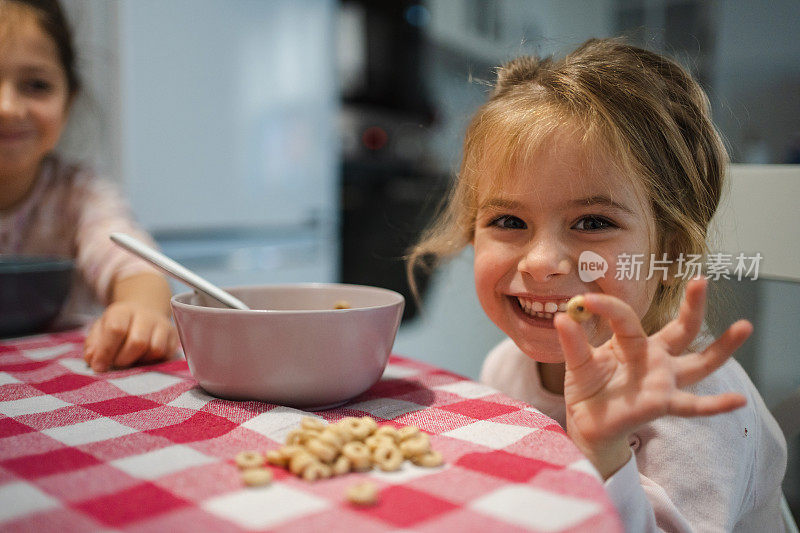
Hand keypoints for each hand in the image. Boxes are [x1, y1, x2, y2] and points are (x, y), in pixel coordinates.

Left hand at [83, 301, 177, 371]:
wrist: (145, 311)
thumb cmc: (119, 325)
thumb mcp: (101, 330)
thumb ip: (93, 345)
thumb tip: (94, 360)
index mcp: (123, 311)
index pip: (116, 329)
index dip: (106, 351)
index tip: (99, 367)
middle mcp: (146, 315)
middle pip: (138, 342)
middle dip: (123, 359)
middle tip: (117, 363)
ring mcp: (163, 325)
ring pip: (155, 349)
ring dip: (140, 360)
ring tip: (132, 359)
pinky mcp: (174, 336)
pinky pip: (166, 354)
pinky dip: (153, 361)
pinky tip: (144, 357)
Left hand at [552, 277, 750, 478]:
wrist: (587, 424)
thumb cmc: (588, 389)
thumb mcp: (578, 363)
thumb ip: (573, 342)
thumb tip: (562, 315)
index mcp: (633, 343)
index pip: (626, 318)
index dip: (606, 307)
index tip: (585, 300)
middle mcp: (656, 359)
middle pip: (682, 330)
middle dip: (693, 306)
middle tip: (701, 280)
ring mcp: (663, 381)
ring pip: (700, 364)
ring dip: (723, 347)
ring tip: (746, 325)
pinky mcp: (662, 404)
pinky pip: (693, 406)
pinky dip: (716, 404)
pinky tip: (738, 400)